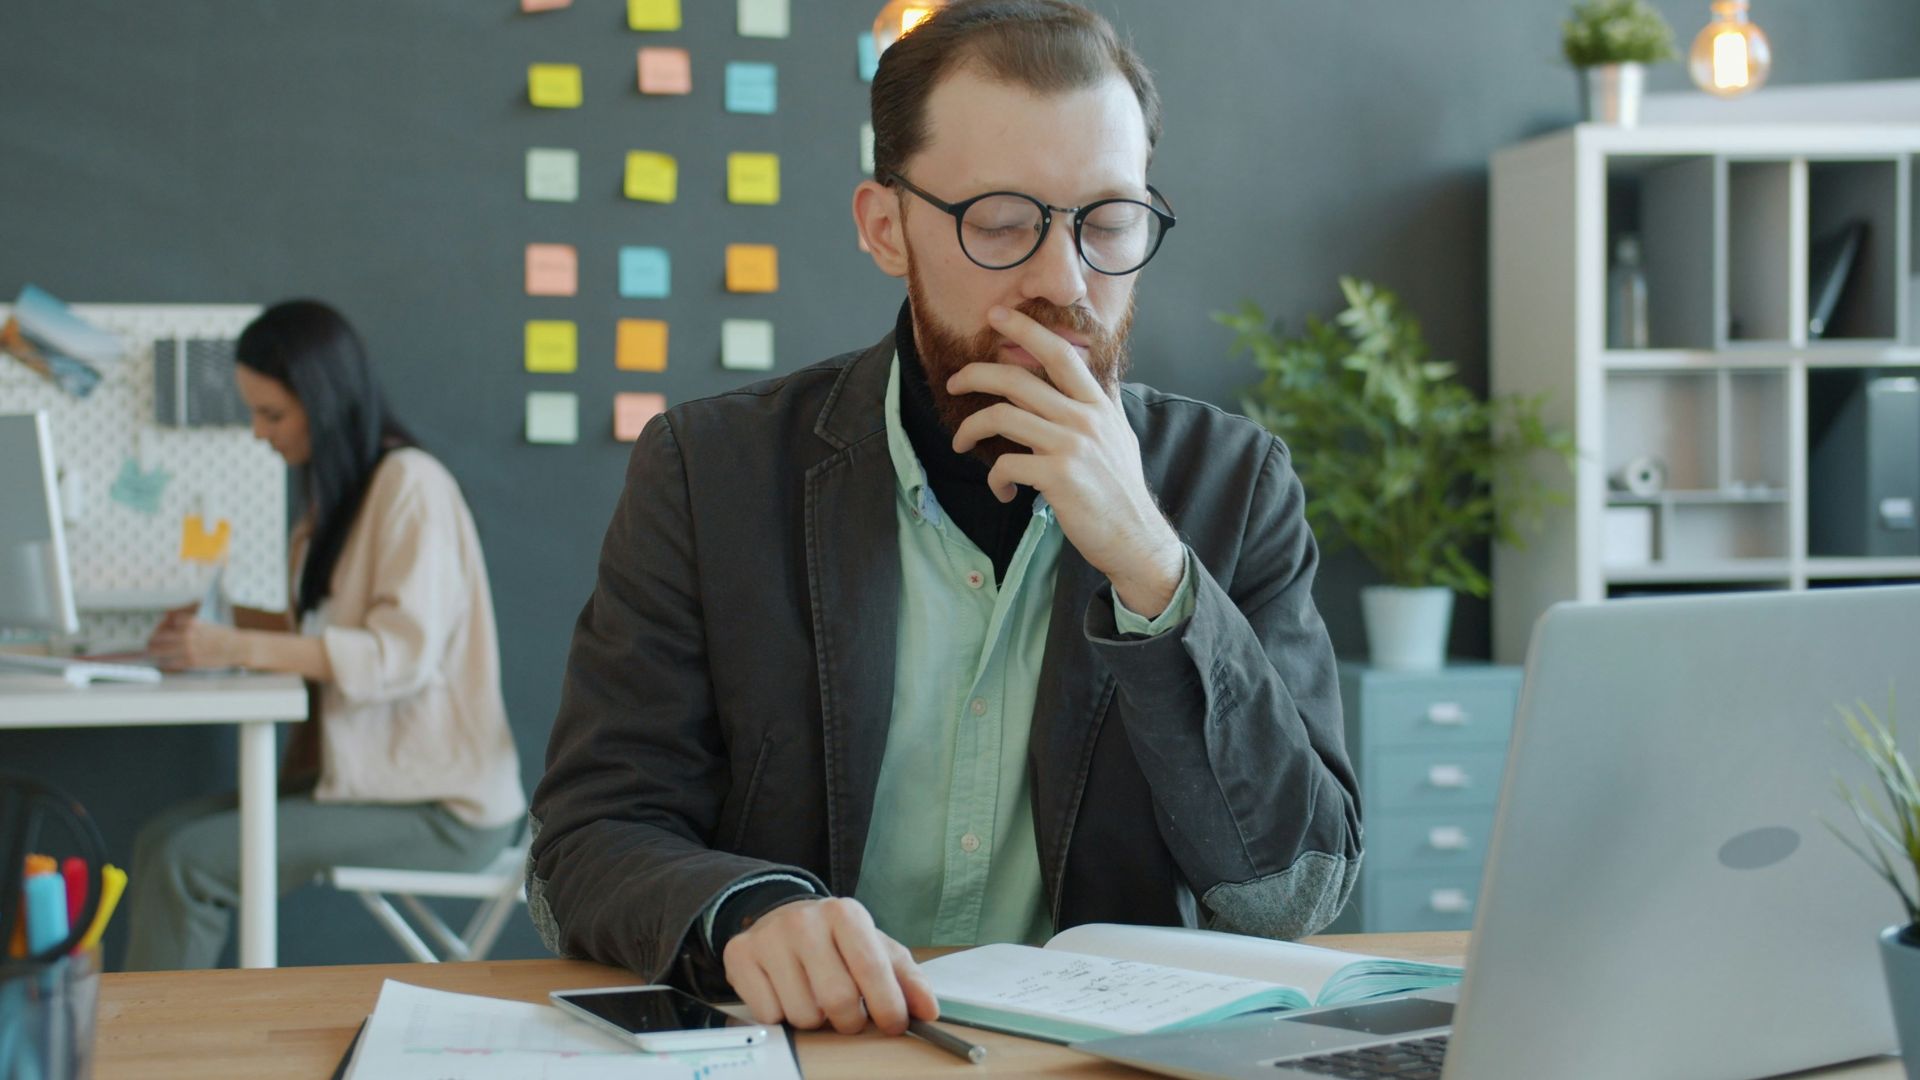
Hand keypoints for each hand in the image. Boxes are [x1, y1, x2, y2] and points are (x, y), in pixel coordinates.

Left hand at [147, 616, 243, 670]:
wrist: (237, 647)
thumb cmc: (222, 634)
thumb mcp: (205, 620)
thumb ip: (186, 619)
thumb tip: (168, 620)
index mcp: (190, 622)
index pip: (165, 621)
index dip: (160, 626)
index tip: (158, 630)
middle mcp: (186, 635)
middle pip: (157, 637)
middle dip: (152, 640)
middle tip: (149, 644)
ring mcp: (188, 649)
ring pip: (159, 651)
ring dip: (153, 653)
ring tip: (150, 654)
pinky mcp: (191, 661)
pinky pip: (169, 663)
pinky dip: (164, 663)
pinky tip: (163, 662)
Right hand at [721, 897, 937, 1034]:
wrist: (783, 918)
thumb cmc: (836, 940)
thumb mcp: (876, 948)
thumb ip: (907, 978)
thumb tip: (928, 1010)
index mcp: (845, 913)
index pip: (872, 969)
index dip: (888, 1006)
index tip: (893, 1024)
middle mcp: (804, 920)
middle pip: (837, 999)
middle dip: (849, 1020)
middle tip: (849, 1015)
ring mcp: (769, 937)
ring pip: (802, 1014)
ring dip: (815, 1020)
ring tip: (815, 998)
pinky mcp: (740, 955)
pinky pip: (769, 1014)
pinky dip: (783, 1016)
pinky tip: (786, 993)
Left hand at [947, 305, 1184, 615]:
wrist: (1134, 536)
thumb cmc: (1120, 488)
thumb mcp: (1119, 435)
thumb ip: (1103, 402)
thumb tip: (1098, 374)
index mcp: (1098, 404)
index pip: (1059, 354)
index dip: (1026, 329)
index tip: (997, 316)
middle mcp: (1085, 418)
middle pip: (1016, 379)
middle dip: (975, 375)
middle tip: (954, 383)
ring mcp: (1070, 445)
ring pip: (1002, 417)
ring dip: (970, 429)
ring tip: (960, 443)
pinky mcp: (1056, 476)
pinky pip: (1005, 464)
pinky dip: (994, 479)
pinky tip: (1003, 491)